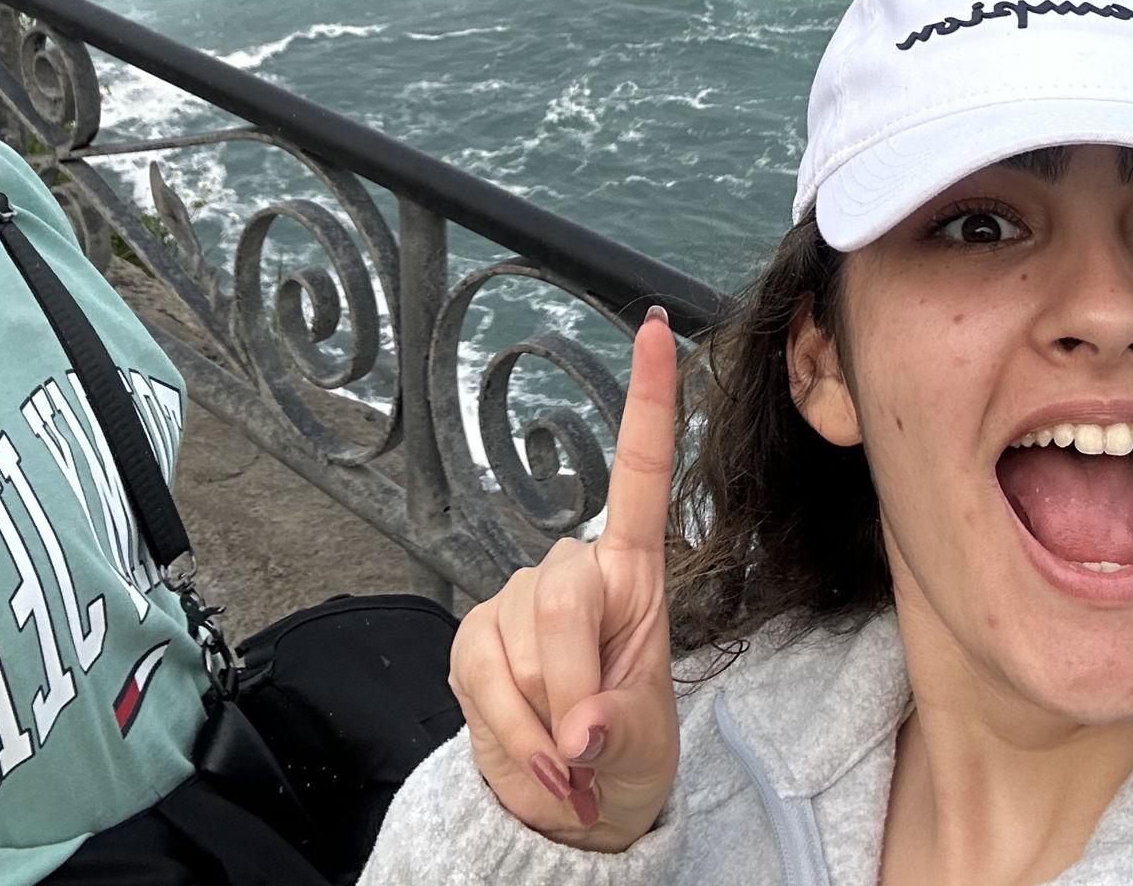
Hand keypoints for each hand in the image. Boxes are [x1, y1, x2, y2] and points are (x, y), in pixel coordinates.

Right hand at [448, 306, 680, 851]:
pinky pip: (482, 681)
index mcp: (634, 572)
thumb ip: (618, 731)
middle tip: (587, 743)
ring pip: (519, 649)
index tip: (660, 327)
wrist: (565, 805)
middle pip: (563, 597)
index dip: (649, 399)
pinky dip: (509, 735)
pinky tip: (530, 749)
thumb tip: (579, 729)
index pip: (641, 471)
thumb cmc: (621, 754)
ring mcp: (514, 599)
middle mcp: (573, 569)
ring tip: (564, 750)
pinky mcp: (471, 636)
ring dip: (542, 723)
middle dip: (573, 683)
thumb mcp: (644, 748)